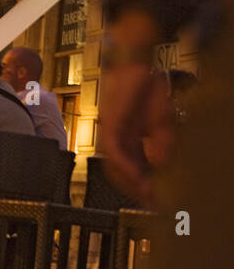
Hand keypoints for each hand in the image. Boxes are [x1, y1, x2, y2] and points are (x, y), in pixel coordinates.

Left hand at [98, 60, 158, 206]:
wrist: (135, 66)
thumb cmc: (147, 92)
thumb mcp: (160, 124)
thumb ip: (160, 146)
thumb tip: (160, 167)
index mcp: (127, 141)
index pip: (131, 170)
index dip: (141, 186)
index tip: (154, 199)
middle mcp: (115, 140)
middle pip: (119, 173)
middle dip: (135, 189)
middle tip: (150, 202)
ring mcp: (110, 133)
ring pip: (114, 166)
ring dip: (130, 182)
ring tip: (145, 194)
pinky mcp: (109, 125)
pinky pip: (114, 151)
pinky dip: (125, 165)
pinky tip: (137, 175)